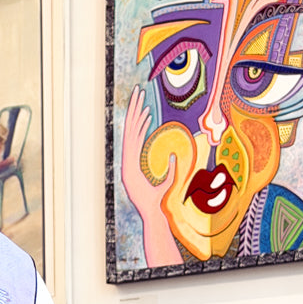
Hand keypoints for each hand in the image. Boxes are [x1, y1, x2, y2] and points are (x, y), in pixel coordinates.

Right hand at [120, 86, 180, 265]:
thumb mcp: (167, 179)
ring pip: (131, 132)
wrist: (151, 211)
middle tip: (138, 92)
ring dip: (136, 113)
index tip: (142, 105)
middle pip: (130, 130)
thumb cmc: (157, 199)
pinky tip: (147, 114)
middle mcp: (128, 160)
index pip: (134, 136)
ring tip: (140, 96)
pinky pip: (135, 142)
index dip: (137, 120)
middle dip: (134, 109)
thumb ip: (170, 168)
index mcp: (132, 163)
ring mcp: (128, 163)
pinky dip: (140, 127)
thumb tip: (174, 155)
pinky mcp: (130, 166)